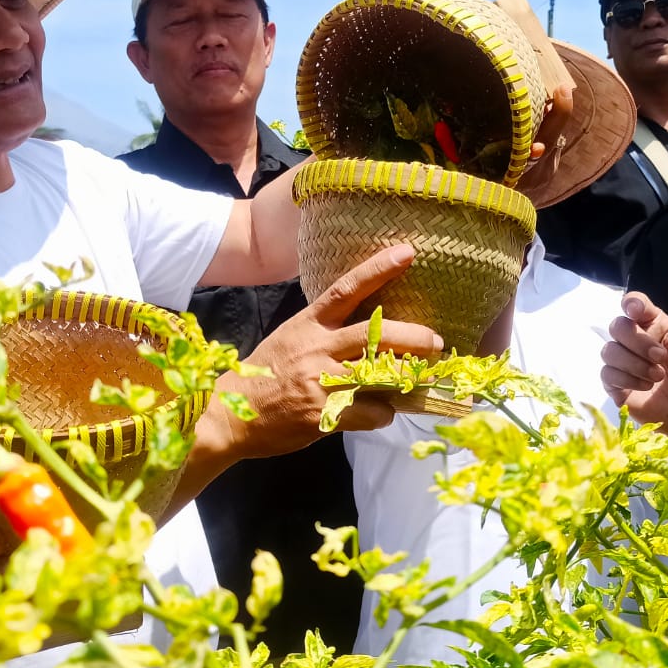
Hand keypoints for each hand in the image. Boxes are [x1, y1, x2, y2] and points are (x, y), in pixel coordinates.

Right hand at [215, 243, 445, 456]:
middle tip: (436, 341)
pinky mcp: (323, 413)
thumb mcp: (291, 339)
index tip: (407, 253)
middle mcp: (317, 348)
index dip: (378, 269)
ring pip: (379, 374)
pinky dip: (383, 413)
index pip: (346, 289)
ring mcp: (320, 381)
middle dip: (413, 336)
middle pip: (375, 334)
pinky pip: (370, 412)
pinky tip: (382, 412)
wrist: (231, 414)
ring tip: (419, 380)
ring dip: (405, 378)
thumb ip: (326, 332)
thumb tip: (371, 333)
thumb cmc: (265, 375)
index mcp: (309, 324)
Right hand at [601, 282, 667, 466]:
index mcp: (657, 325)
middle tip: (662, 358)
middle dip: (638, 341)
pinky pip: (607, 374)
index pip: (634, 304)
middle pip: (617, 326)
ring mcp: (625, 363)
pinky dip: (627, 379)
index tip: (638, 312)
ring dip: (634, 363)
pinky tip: (646, 387)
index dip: (631, 304)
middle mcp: (637, 341)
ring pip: (609, 350)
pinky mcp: (617, 386)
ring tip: (658, 376)